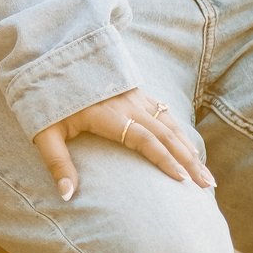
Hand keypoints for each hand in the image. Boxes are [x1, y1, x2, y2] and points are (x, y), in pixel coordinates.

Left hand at [34, 88, 215, 199]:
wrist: (51, 57)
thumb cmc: (45, 99)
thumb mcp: (45, 131)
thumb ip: (57, 162)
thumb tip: (68, 195)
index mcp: (108, 114)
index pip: (143, 139)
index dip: (163, 159)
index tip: (181, 179)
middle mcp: (128, 103)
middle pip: (165, 134)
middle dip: (189, 161)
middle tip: (208, 185)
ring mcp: (135, 96)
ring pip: (170, 124)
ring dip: (190, 149)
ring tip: (206, 175)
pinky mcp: (137, 92)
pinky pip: (165, 114)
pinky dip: (181, 134)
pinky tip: (191, 150)